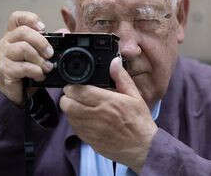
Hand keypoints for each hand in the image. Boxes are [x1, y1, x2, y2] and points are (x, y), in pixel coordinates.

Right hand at [0, 11, 53, 104]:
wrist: (18, 92)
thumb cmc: (28, 69)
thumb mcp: (40, 53)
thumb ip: (52, 41)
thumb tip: (64, 31)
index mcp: (14, 35)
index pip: (17, 18)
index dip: (30, 19)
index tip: (43, 28)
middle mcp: (5, 42)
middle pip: (23, 31)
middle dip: (42, 42)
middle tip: (50, 54)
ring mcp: (2, 56)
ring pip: (23, 48)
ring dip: (40, 59)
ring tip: (47, 67)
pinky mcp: (4, 70)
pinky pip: (23, 67)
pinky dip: (36, 71)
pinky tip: (40, 75)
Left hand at [60, 57, 157, 173]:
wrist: (142, 147)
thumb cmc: (140, 122)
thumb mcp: (135, 96)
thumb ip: (122, 78)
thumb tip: (114, 62)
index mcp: (108, 102)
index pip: (78, 91)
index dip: (73, 86)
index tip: (76, 85)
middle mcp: (97, 115)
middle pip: (67, 103)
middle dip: (68, 97)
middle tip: (75, 95)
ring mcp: (91, 130)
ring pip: (68, 116)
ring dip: (70, 109)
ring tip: (79, 105)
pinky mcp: (89, 140)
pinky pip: (74, 128)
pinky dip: (75, 121)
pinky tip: (85, 118)